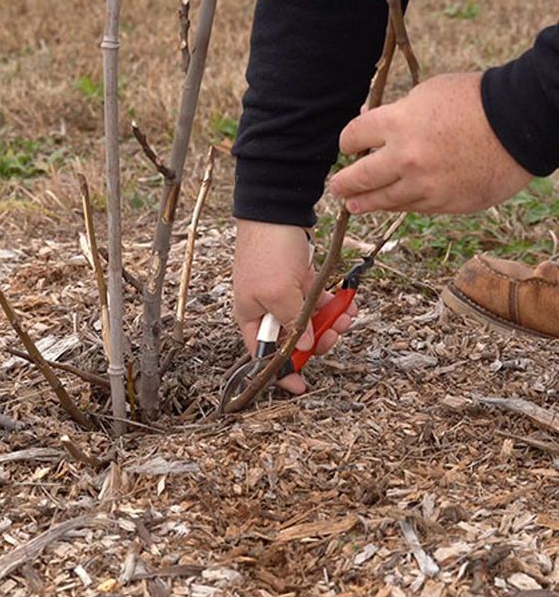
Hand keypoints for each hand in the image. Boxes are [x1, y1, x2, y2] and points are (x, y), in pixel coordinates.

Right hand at [233, 220, 356, 393]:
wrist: (278, 210)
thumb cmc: (268, 250)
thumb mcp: (278, 293)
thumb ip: (292, 324)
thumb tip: (305, 348)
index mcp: (252, 317)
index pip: (263, 356)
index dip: (281, 372)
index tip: (300, 387)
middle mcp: (267, 309)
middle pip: (293, 340)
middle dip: (316, 340)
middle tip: (332, 335)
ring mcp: (285, 295)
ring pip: (311, 321)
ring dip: (330, 321)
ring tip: (345, 315)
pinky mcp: (301, 281)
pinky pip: (319, 302)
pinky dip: (333, 304)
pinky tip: (345, 301)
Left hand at [330, 72, 532, 213]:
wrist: (522, 123)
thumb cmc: (475, 101)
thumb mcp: (429, 93)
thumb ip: (396, 112)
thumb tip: (369, 124)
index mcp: (398, 123)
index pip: (352, 137)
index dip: (348, 143)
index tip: (349, 147)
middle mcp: (405, 158)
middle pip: (358, 178)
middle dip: (343, 183)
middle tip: (336, 187)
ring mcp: (424, 184)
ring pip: (382, 201)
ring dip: (363, 203)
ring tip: (353, 205)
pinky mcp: (442, 203)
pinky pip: (411, 208)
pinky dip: (399, 205)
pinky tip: (391, 204)